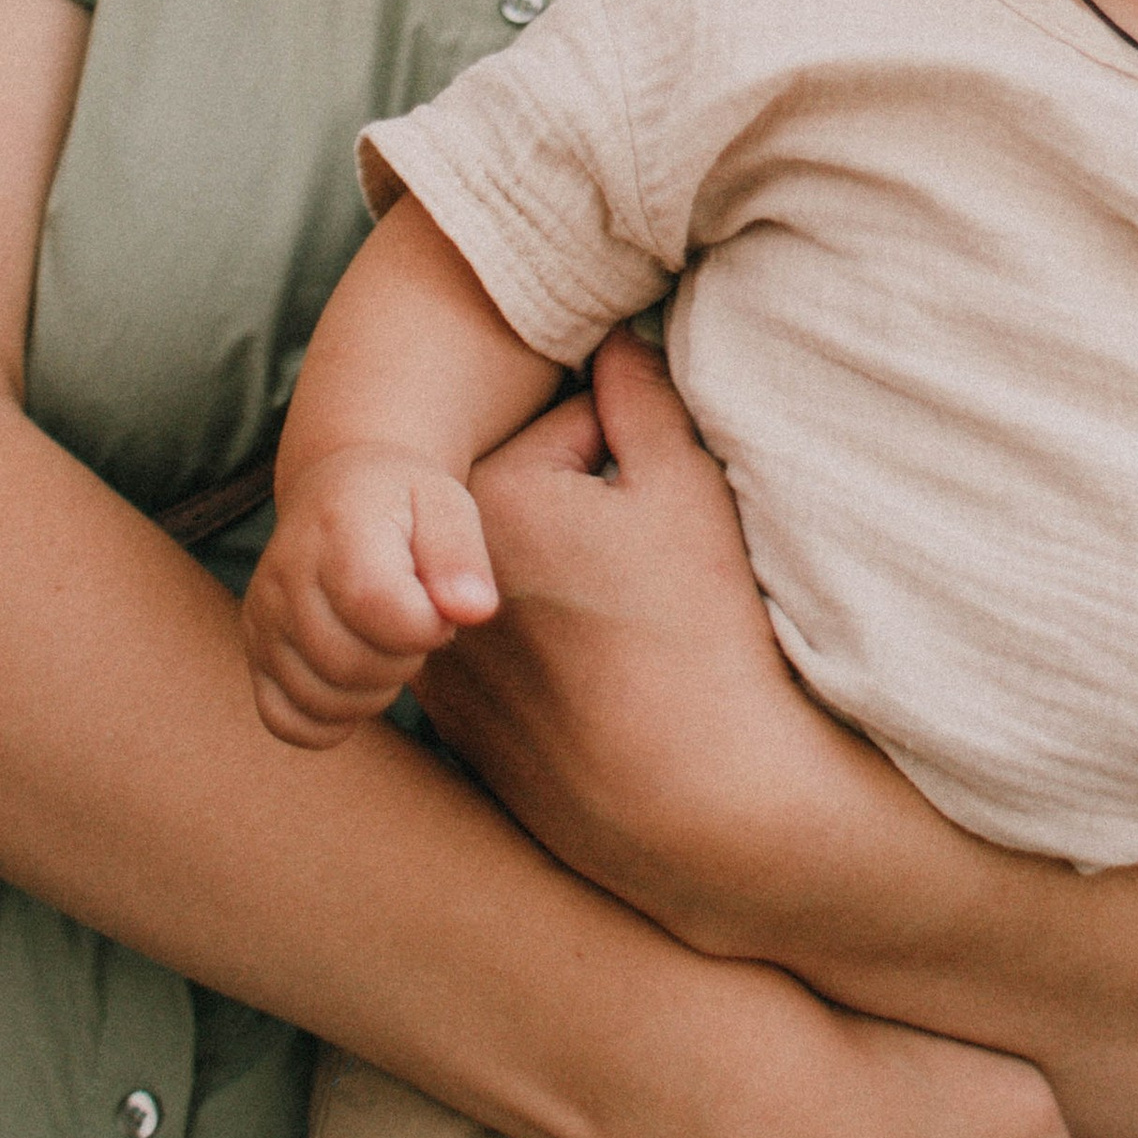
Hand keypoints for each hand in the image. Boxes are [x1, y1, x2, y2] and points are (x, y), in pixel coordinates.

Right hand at [241, 444, 497, 748]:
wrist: (342, 489)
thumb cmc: (405, 502)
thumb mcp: (446, 504)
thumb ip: (462, 557)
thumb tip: (474, 611)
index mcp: (336, 531)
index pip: (379, 608)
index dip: (427, 624)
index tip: (438, 603)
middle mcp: (286, 575)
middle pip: (351, 664)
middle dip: (405, 658)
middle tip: (416, 622)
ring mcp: (263, 617)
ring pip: (321, 698)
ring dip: (374, 691)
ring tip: (388, 643)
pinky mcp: (256, 652)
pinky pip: (284, 720)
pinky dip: (329, 720)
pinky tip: (356, 683)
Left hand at [417, 333, 833, 928]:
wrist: (699, 801)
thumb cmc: (701, 636)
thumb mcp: (686, 489)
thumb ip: (640, 393)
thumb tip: (615, 336)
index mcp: (488, 496)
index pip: (571, 426)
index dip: (637, 456)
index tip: (665, 510)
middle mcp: (436, 574)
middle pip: (528, 497)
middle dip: (586, 508)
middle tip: (646, 563)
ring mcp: (438, 656)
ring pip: (506, 574)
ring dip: (554, 576)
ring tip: (625, 620)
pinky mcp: (456, 724)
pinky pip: (497, 649)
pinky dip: (537, 648)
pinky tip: (597, 676)